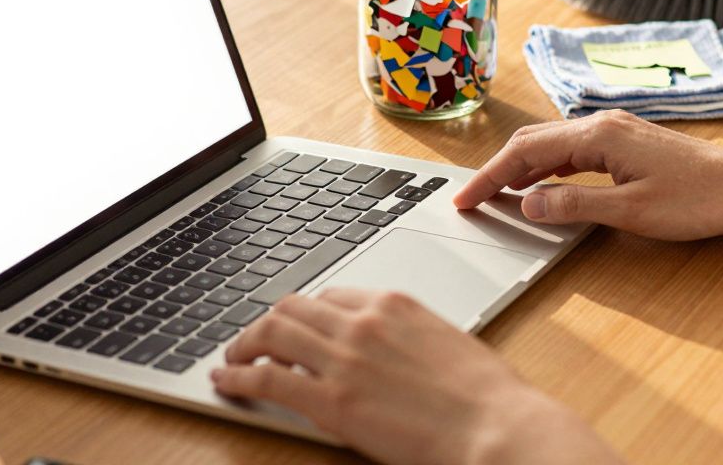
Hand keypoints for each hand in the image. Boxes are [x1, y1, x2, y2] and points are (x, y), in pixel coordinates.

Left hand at [213, 289, 619, 464]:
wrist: (495, 426)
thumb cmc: (487, 397)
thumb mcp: (447, 346)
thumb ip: (408, 341)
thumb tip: (390, 357)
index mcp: (395, 305)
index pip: (332, 297)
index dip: (308, 313)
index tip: (298, 327)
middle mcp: (363, 322)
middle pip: (294, 307)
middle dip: (269, 322)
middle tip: (256, 339)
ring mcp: (344, 358)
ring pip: (272, 332)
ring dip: (245, 343)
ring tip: (233, 357)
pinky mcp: (331, 400)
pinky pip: (267, 378)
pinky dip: (238, 375)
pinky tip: (227, 380)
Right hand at [453, 110, 722, 238]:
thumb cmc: (699, 199)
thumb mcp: (632, 211)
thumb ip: (575, 206)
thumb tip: (527, 204)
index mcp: (598, 135)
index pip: (526, 151)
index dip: (491, 177)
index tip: (466, 199)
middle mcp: (603, 124)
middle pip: (533, 139)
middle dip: (499, 168)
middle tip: (473, 198)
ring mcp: (617, 131)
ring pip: (553, 142)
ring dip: (522, 166)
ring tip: (499, 194)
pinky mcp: (628, 143)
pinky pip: (574, 149)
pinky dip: (548, 166)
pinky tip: (544, 185)